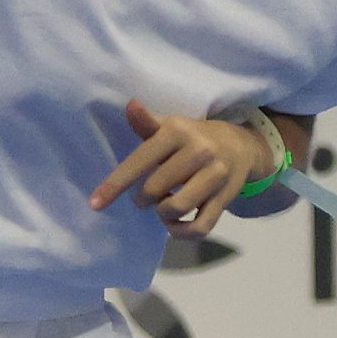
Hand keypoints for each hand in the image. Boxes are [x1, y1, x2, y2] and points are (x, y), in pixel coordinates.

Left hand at [89, 98, 271, 240]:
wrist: (241, 146)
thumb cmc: (193, 137)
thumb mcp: (170, 126)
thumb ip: (146, 122)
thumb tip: (130, 105)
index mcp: (178, 131)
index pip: (140, 161)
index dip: (115, 185)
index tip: (95, 204)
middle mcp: (199, 151)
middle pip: (155, 189)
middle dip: (142, 198)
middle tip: (146, 195)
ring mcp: (216, 175)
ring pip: (177, 208)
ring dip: (162, 214)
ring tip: (162, 206)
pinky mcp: (227, 197)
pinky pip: (200, 226)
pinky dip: (182, 232)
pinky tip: (174, 225)